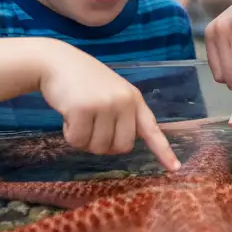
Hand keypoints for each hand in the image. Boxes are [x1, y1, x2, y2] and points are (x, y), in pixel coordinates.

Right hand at [38, 43, 180, 171]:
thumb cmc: (82, 81)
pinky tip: (68, 114)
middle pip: (121, 147)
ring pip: (98, 147)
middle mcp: (124, 102)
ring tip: (78, 114)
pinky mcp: (83, 110)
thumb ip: (121, 114)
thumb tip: (119, 146)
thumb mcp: (111, 92)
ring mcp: (105, 105)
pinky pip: (78, 141)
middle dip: (104, 144)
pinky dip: (69, 134)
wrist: (57, 62)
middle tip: (91, 126)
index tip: (175, 169)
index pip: (152, 129)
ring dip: (84, 139)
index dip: (163, 151)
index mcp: (134, 99)